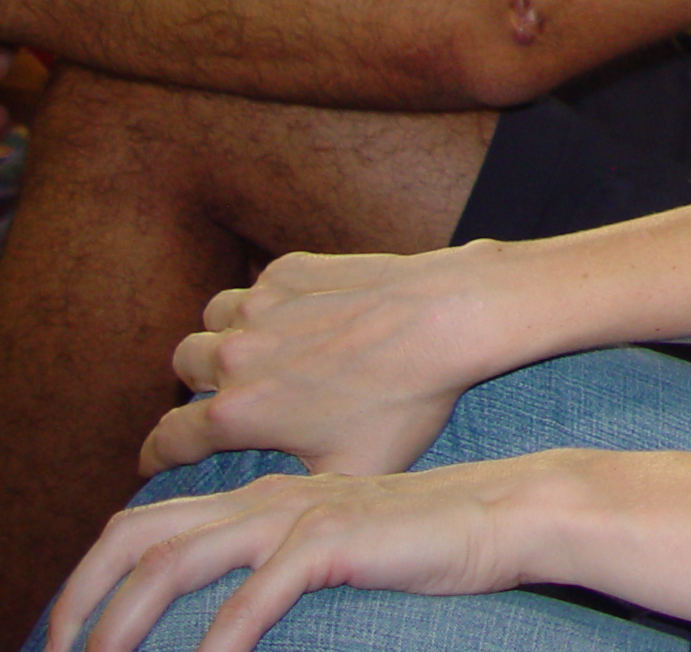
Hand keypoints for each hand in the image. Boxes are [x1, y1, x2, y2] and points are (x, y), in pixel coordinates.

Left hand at [48, 459, 543, 651]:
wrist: (507, 508)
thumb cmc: (429, 535)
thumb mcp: (336, 545)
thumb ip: (280, 561)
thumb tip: (228, 618)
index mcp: (258, 497)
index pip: (145, 525)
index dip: (91, 579)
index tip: (72, 635)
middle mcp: (264, 497)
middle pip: (137, 534)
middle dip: (81, 600)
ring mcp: (297, 512)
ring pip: (175, 559)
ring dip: (124, 622)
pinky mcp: (334, 537)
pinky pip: (256, 593)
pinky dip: (220, 638)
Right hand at [143, 247, 496, 480]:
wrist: (444, 319)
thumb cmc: (405, 401)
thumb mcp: (350, 473)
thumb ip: (293, 494)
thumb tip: (269, 511)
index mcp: (237, 414)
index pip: (167, 439)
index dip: (157, 455)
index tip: (157, 459)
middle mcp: (234, 355)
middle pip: (184, 370)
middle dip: (196, 387)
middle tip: (226, 397)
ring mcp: (260, 305)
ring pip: (211, 320)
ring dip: (223, 337)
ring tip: (254, 353)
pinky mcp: (290, 269)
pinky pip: (257, 287)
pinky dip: (266, 302)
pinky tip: (299, 316)